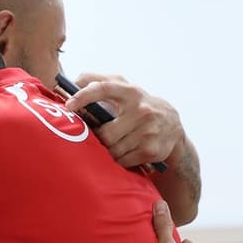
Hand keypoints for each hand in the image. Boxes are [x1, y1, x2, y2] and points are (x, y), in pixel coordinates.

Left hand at [65, 73, 182, 167]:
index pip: (103, 88)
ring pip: (112, 149)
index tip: (69, 105)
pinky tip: (124, 152)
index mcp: (130, 92)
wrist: (173, 125)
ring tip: (112, 144)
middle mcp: (141, 110)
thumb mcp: (123, 88)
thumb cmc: (137, 105)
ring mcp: (148, 131)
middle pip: (105, 133)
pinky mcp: (151, 150)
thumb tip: (70, 83)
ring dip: (107, 150)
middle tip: (97, 137)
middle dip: (98, 138)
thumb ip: (97, 81)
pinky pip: (122, 161)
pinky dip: (118, 159)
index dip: (84, 96)